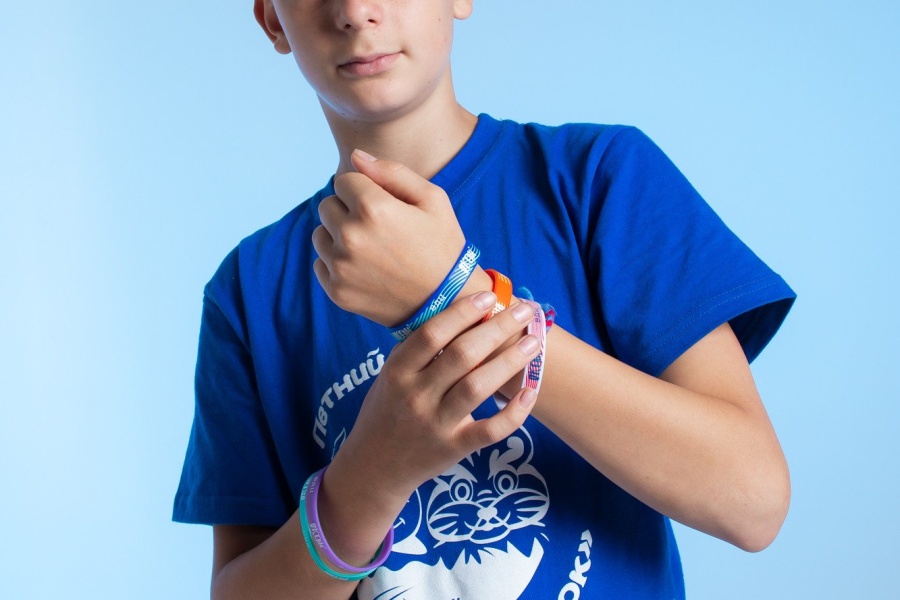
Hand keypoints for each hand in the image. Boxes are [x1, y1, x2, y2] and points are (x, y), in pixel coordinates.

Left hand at [312, 150, 466, 325]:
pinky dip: (337, 263)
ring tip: (371, 249)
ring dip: (339, 236)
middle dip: (349, 211)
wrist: (449, 302)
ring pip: (320, 234)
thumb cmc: (443, 245)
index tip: (385, 207)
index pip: (345, 181)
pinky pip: (321, 263)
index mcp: (373, 208)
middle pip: (327, 205)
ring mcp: (341, 267)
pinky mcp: (337, 291)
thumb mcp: (433, 199)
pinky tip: (366, 269)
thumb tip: (355, 156)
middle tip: (379, 229)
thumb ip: (391, 172)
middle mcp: (351, 237)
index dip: (366, 190)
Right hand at [330, 291, 541, 502]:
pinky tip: (530, 391)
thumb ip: (419, 350)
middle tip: (525, 310)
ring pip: (478, 387)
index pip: (432, 334)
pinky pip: (490, 430)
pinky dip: (513, 412)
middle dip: (498, 328)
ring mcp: (435, 424)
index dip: (463, 312)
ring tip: (534, 342)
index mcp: (397, 372)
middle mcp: (415, 396)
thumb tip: (465, 312)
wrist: (374, 466)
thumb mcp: (390, 375)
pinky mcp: (454, 448)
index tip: (489, 296)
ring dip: (510, 361)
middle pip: (462, 355)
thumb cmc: (388, 410)